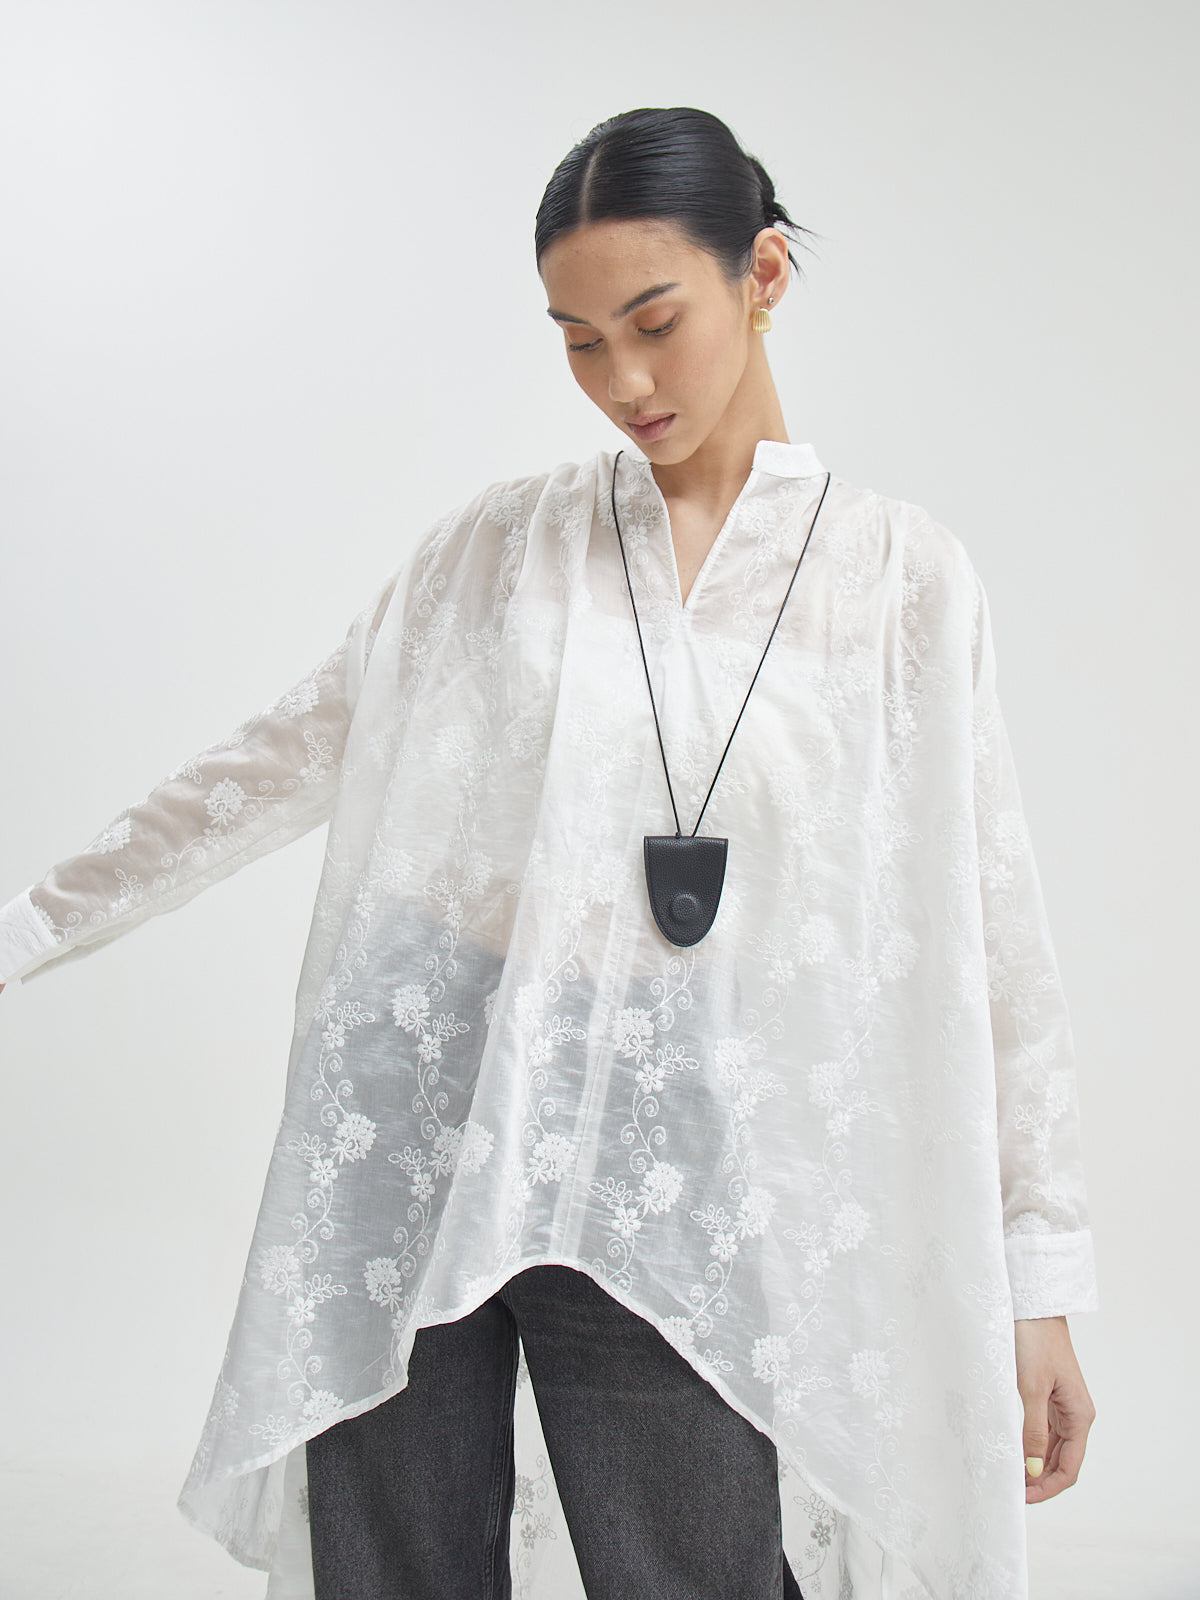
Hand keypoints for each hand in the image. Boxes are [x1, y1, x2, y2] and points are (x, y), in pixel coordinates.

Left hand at [1014, 1315, 1095, 1501]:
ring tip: (1009, 1476)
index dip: (1047, 1487)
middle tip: (1011, 1491)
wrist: (1031, 1306)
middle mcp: (1075, 1414)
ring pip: (1051, 1448)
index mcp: (1079, 1415)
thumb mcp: (1031, 1388)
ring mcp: (1061, 1405)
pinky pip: (1042, 1430)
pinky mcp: (1047, 1395)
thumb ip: (1034, 1431)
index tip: (1023, 1498)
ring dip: (1034, 1465)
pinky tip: (1012, 1451)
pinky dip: (1029, 1445)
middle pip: (1061, 1461)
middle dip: (1039, 1480)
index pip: (1069, 1467)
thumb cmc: (1034, 1342)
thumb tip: (1033, 1470)